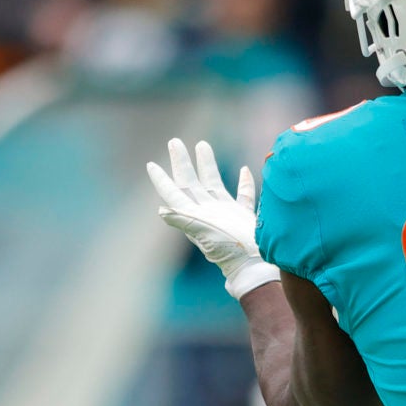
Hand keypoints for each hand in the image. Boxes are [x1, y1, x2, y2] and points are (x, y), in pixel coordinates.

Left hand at [146, 139, 278, 298]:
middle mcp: (206, 212)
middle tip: (174, 141)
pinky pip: (243, 195)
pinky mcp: (243, 216)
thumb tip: (161, 210)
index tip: (150, 164)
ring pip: (213, 182)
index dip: (161, 180)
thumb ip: (183, 220)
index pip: (173, 193)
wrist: (254, 264)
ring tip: (202, 144)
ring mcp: (224, 213)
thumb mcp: (203, 233)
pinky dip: (243, 182)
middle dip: (181, 162)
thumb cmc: (229, 250)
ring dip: (207, 164)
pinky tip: (243, 170)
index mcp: (194, 215)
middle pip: (190, 182)